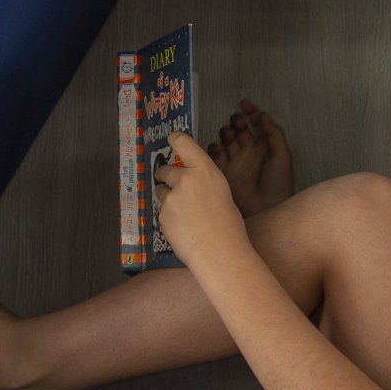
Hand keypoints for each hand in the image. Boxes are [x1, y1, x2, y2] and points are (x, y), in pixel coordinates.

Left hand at [152, 132, 248, 267]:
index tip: (170, 138)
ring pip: (161, 191)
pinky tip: (183, 228)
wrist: (218, 251)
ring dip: (167, 197)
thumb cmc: (229, 224)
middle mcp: (185, 179)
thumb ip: (204, 182)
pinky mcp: (162, 215)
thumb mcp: (221, 192)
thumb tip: (192, 182)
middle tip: (170, 183)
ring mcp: (171, 197)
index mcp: (205, 170)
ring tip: (183, 213)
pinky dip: (169, 217)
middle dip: (165, 175)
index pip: (184, 143)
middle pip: (166, 169)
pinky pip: (162, 211)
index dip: (175, 139)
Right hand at [205, 97, 294, 216]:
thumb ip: (274, 134)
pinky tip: (218, 146)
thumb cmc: (278, 183)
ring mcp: (236, 162)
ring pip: (227, 140)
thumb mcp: (282, 156)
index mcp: (265, 147)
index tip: (242, 102)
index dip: (250, 111)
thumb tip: (263, 115)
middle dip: (236, 122)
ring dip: (226, 133)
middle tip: (235, 121)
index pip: (257, 124)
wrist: (265, 209)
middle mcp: (250, 153)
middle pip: (240, 130)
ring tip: (229, 134)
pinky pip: (216, 155)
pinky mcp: (224, 172)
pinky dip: (215, 147)